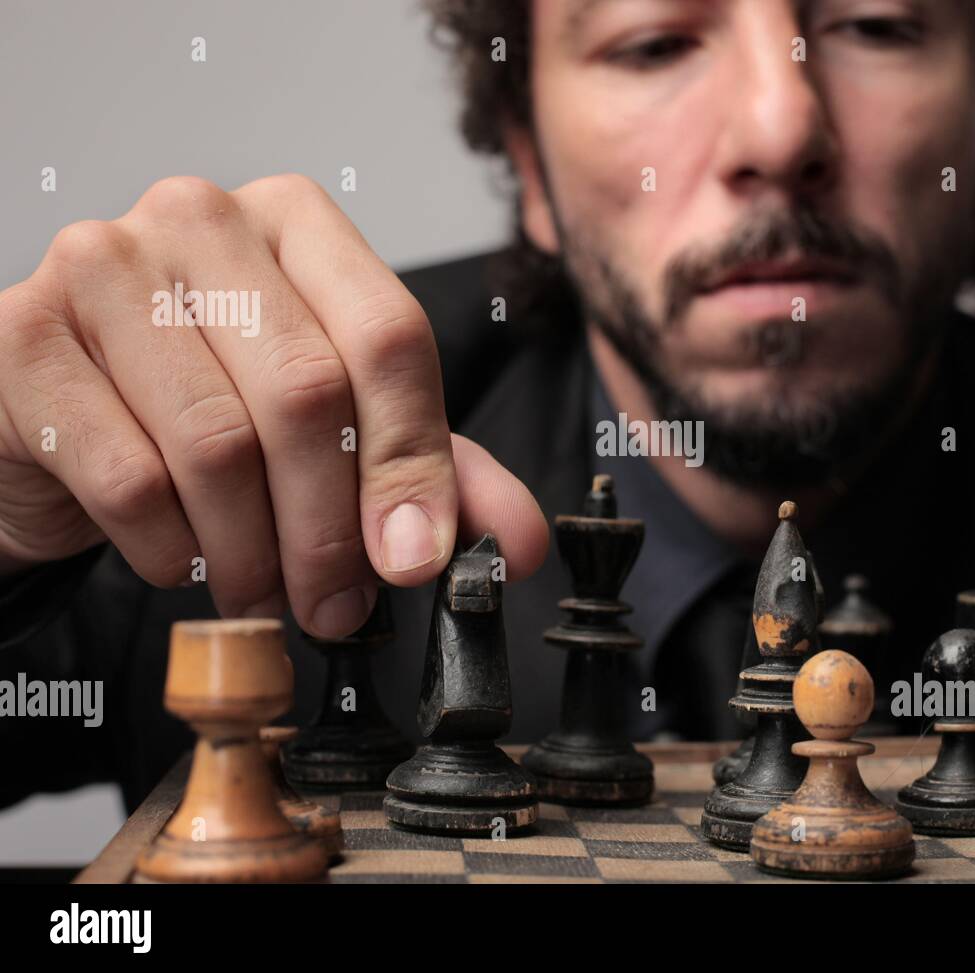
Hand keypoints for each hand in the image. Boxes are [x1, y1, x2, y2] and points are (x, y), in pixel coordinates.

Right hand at [0, 175, 547, 636]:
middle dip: (332, 531)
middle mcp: (200, 220)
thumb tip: (515, 545)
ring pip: (217, 444)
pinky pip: (128, 477)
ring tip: (265, 590)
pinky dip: (171, 548)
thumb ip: (434, 473)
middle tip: (337, 605)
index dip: (412, 463)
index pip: (388, 336)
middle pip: (307, 394)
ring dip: (255, 552)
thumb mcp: (339, 430)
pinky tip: (183, 556)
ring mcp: (101, 267)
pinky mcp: (24, 339)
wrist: (64, 415)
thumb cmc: (210, 407)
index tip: (416, 558)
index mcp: (297, 223)